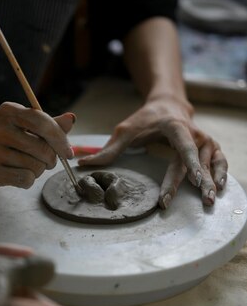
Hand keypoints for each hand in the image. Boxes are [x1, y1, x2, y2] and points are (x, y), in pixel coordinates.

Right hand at [0, 102, 74, 188]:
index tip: (69, 153)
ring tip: (25, 167)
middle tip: (46, 162)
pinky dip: (28, 180)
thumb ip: (46, 125)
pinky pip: (25, 180)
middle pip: (43, 149)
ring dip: (37, 171)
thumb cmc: (0, 139)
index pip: (42, 122)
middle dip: (50, 159)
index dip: (60, 139)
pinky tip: (17, 175)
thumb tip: (71, 119)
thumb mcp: (20, 126)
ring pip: (35, 167)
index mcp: (7, 111)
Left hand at [77, 94, 227, 208]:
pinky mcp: (209, 146)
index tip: (194, 180)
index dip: (190, 164)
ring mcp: (204, 140)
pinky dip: (222, 173)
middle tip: (204, 200)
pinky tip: (220, 188)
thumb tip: (83, 165)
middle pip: (198, 160)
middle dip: (202, 181)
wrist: (168, 105)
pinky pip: (220, 160)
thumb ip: (108, 150)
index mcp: (175, 127)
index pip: (184, 147)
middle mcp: (194, 133)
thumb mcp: (125, 130)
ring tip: (211, 201)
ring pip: (212, 162)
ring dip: (214, 181)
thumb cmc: (145, 119)